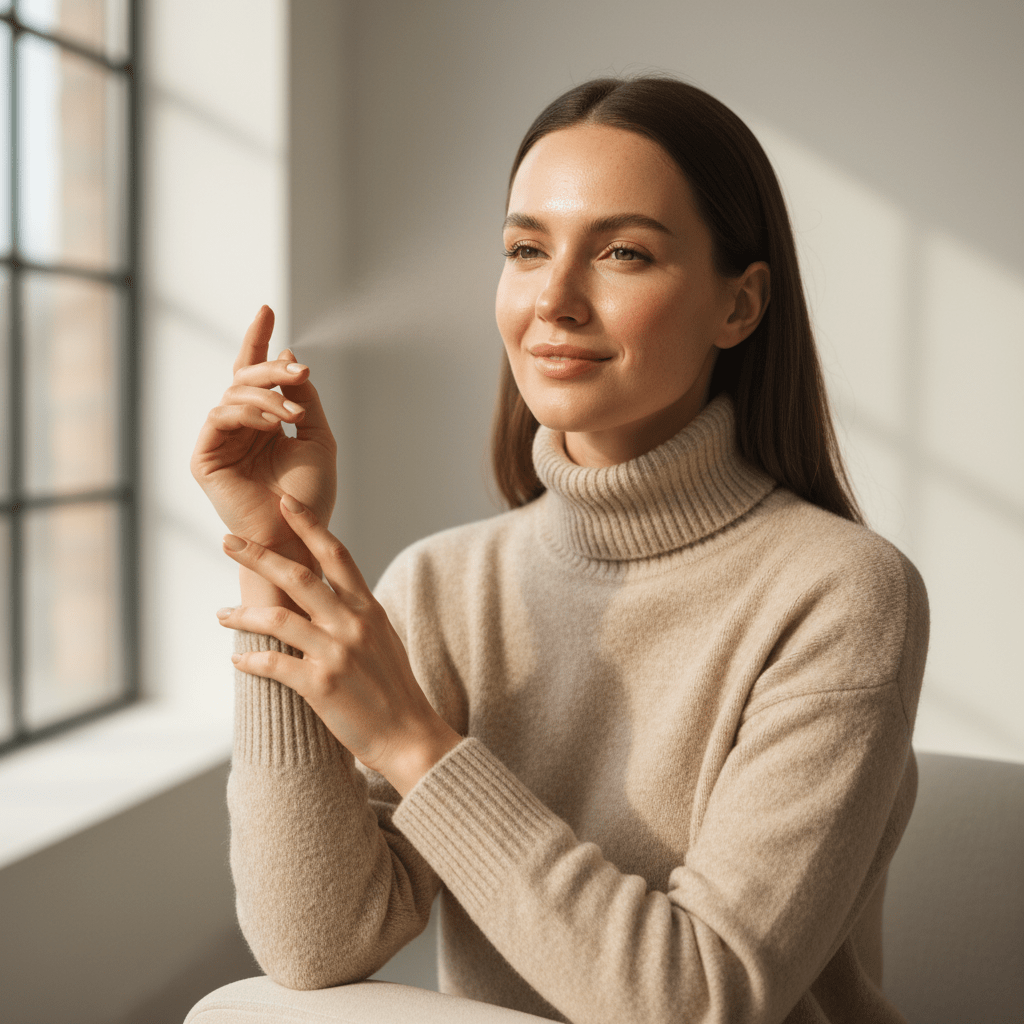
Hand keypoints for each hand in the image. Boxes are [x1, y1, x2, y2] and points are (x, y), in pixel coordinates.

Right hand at [191, 306, 336, 566]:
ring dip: (267, 395)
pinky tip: (274, 423)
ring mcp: (220, 443)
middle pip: (243, 379)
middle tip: (299, 369)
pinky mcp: (205, 459)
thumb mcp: (317, 437)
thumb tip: (289, 358)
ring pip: (233, 395)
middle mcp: (239, 429)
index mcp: (263, 424)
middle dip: (271, 368)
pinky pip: (219, 417)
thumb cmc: (310, 496)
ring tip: (294, 413)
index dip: (258, 342)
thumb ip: (304, 398)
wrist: (299, 537)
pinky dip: (249, 412)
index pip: (255, 376)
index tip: (267, 309)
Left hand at [217, 495, 461, 796]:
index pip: (336, 555)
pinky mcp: (321, 685)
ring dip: (242, 614)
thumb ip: (356, 614)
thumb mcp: (383, 639)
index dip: (309, 526)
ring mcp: (336, 653)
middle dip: (258, 555)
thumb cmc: (394, 691)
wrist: (410, 737)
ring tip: (222, 613)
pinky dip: (251, 659)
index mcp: (368, 609)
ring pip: (277, 619)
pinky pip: (274, 664)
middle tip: (228, 540)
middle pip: (298, 576)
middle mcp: (352, 624)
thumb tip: (331, 595)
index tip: (285, 503)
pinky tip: (238, 658)